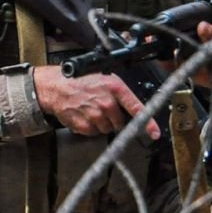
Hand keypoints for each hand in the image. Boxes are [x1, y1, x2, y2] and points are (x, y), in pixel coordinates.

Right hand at [32, 65, 159, 140]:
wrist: (57, 86)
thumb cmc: (81, 81)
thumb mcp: (106, 79)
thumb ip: (121, 94)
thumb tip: (135, 110)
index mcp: (116, 88)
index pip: (137, 109)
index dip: (148, 123)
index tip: (154, 133)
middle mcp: (107, 102)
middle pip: (120, 123)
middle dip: (114, 119)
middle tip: (103, 109)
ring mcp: (95, 115)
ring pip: (107, 129)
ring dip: (101, 123)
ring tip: (91, 110)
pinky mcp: (84, 125)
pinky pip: (93, 133)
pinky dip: (90, 127)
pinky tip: (84, 115)